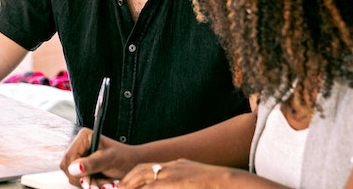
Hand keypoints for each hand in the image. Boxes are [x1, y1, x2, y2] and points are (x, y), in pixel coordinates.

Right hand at [61, 128, 138, 187]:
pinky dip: (91, 185)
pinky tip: (103, 183)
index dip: (75, 172)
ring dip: (89, 184)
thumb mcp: (110, 160)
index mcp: (84, 137)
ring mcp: (80, 157)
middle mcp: (79, 146)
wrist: (133, 164)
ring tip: (106, 183)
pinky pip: (80, 180)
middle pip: (68, 169)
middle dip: (84, 180)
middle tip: (99, 186)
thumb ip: (92, 163)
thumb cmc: (125, 158)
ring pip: (73, 177)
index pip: (69, 158)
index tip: (87, 180)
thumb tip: (73, 168)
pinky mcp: (83, 167)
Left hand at [120, 159, 235, 188]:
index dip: (134, 176)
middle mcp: (173, 167)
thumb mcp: (193, 179)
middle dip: (128, 181)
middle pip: (142, 170)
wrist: (228, 181)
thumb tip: (177, 185)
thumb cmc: (215, 185)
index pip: (148, 167)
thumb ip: (180, 182)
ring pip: (144, 178)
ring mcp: (173, 174)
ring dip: (131, 185)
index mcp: (177, 166)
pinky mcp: (174, 182)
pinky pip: (153, 186)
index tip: (124, 185)